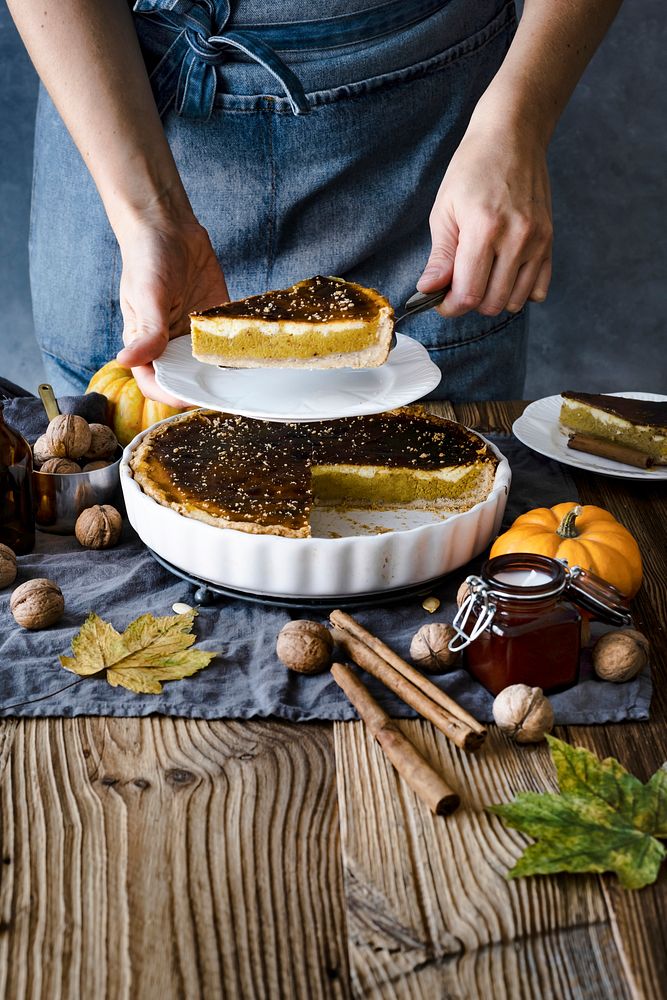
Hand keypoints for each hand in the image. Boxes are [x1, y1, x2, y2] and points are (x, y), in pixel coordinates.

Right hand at [115, 213, 228, 402]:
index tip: (194, 398)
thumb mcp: (148, 296)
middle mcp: (169, 344)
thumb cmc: (148, 259)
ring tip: (246, 380)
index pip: (155, 383)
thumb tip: (125, 361)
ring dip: (225, 374)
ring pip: (208, 365)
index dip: (172, 395)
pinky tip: (255, 355)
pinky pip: (226, 342)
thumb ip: (146, 331)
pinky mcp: (213, 321)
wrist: (169, 227)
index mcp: (146, 344)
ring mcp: (192, 335)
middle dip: (205, 389)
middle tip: (228, 394)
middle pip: (186, 380)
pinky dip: (239, 351)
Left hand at [417, 121, 552, 317]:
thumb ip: (440, 256)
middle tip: (457, 286)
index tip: (440, 301)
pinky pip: (539, 289)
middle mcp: (516, 238)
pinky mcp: (549, 241)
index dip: (450, 306)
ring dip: (493, 299)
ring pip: (515, 301)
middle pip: (491, 303)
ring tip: (480, 277)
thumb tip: (428, 290)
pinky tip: (504, 275)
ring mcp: (537, 241)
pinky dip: (520, 292)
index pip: (468, 294)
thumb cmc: (472, 170)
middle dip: (469, 303)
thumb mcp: (445, 210)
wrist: (513, 137)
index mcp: (484, 229)